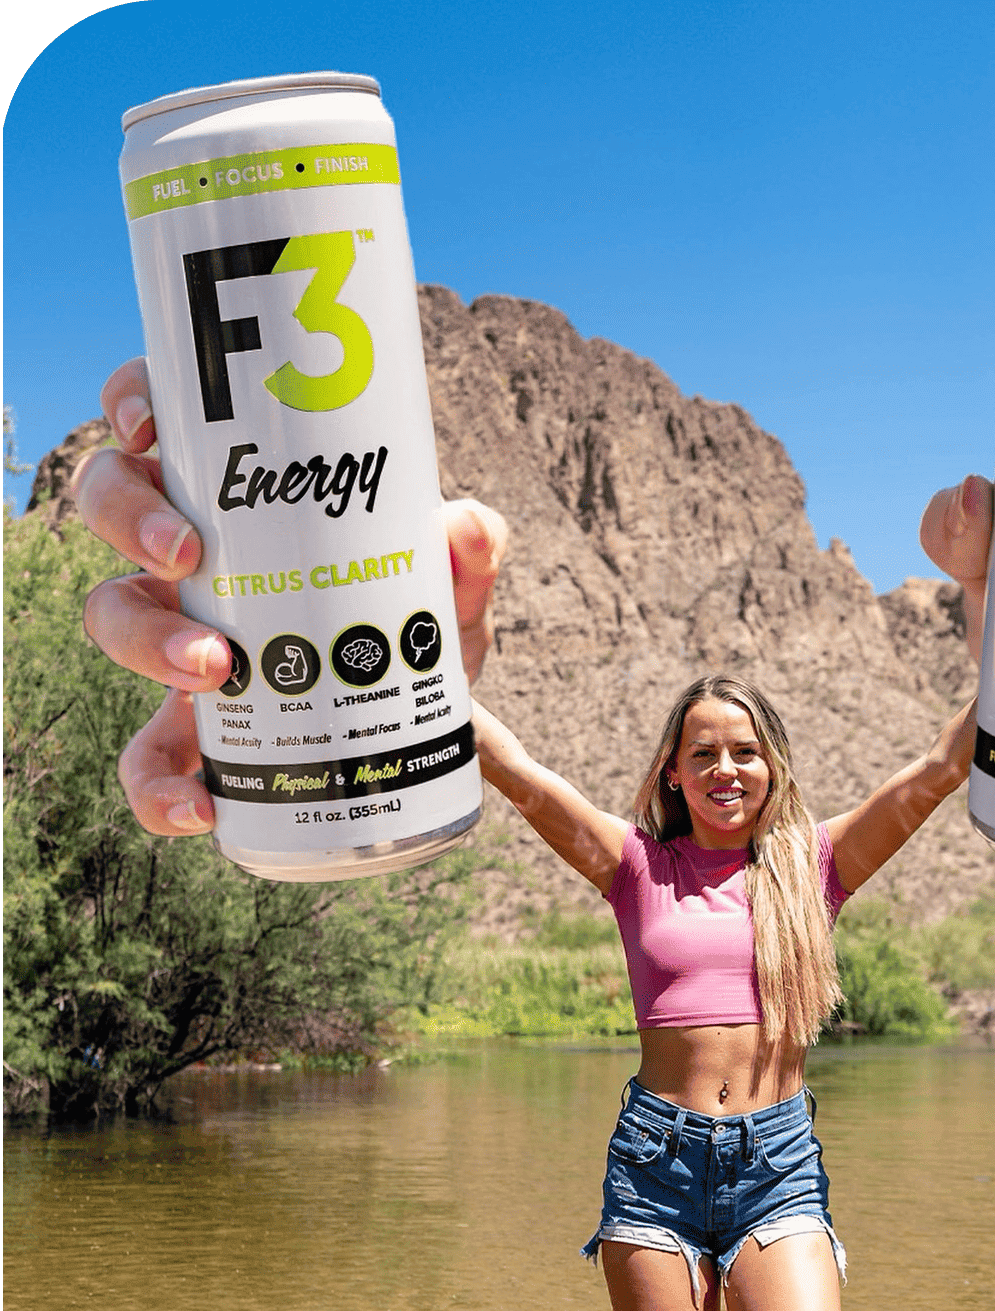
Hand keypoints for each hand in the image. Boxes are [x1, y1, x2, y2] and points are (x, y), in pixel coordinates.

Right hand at [75, 358, 508, 836]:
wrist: (421, 723)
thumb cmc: (417, 626)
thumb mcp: (450, 589)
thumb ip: (470, 555)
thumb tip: (467, 527)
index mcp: (244, 504)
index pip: (166, 430)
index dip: (135, 407)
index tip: (152, 424)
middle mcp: (196, 564)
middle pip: (113, 506)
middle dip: (130, 520)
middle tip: (189, 555)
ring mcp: (182, 642)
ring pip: (111, 616)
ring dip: (147, 638)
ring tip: (215, 668)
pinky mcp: (193, 732)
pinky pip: (145, 758)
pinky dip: (158, 786)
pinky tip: (201, 805)